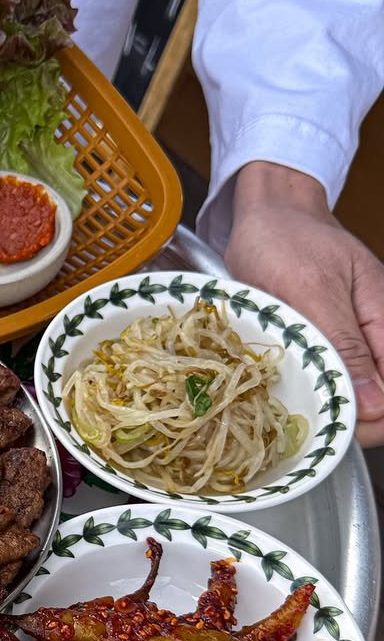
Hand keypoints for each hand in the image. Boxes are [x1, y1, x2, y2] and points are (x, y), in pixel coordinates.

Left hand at [228, 162, 383, 447]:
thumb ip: (344, 345)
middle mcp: (376, 332)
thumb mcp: (312, 289)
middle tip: (307, 425)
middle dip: (348, 420)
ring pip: (355, 393)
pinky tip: (294, 395)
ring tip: (296, 412)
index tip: (335, 430)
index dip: (370, 420)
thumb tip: (373, 404)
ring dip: (329, 408)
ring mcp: (353, 338)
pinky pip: (330, 377)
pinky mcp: (328, 340)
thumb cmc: (288, 238)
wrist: (269, 210)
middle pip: (380, 399)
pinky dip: (313, 390)